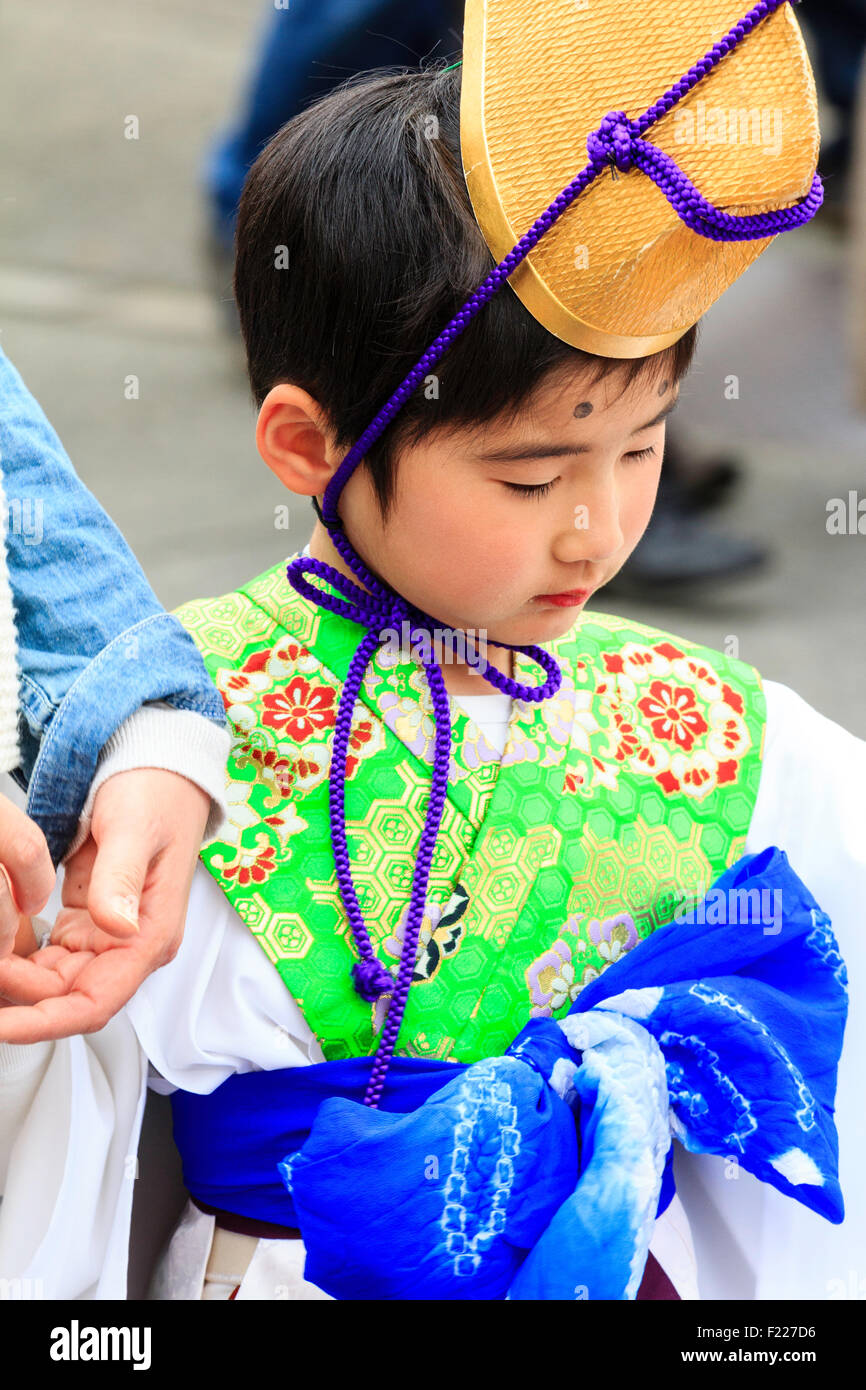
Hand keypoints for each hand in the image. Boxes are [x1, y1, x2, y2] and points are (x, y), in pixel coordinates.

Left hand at [0, 768, 210, 1040]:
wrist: (162, 772)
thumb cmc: (159, 796)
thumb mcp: (134, 830)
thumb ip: (121, 879)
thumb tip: (115, 925)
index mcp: (151, 935)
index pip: (95, 1002)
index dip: (45, 1021)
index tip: (2, 1024)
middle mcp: (132, 945)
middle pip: (68, 998)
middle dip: (19, 998)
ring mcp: (109, 935)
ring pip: (54, 982)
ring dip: (15, 980)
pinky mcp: (90, 920)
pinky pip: (48, 956)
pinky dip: (19, 956)